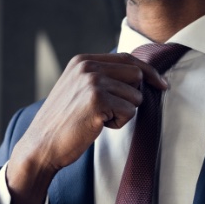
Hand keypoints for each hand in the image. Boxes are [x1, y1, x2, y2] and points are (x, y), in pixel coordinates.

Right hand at [6, 53, 167, 203]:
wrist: (41, 146)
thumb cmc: (64, 123)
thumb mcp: (78, 89)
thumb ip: (102, 77)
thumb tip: (138, 75)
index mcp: (83, 60)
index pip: (127, 58)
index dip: (148, 72)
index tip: (162, 84)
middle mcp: (88, 66)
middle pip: (137, 74)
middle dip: (133, 96)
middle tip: (112, 112)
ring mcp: (92, 82)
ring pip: (135, 96)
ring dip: (123, 113)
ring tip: (98, 119)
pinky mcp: (97, 100)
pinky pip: (130, 112)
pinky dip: (118, 124)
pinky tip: (97, 126)